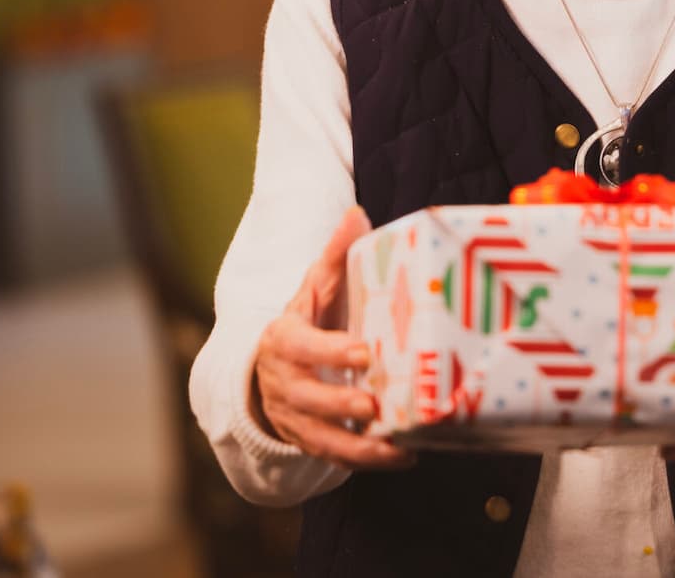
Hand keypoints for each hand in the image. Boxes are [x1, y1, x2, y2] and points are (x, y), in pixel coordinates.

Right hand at [251, 205, 414, 470]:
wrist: (271, 366)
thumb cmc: (307, 320)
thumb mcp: (315, 288)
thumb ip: (334, 255)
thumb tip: (357, 214)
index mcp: (284, 340)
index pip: (302, 346)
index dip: (329, 350)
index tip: (362, 351)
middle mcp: (283, 382)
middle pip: (307, 397)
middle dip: (338, 402)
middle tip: (374, 403)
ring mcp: (293, 415)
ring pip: (319, 436)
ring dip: (356, 445)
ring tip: (395, 447)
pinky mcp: (308, 439)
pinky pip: (333, 455)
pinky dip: (365, 460)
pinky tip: (403, 457)